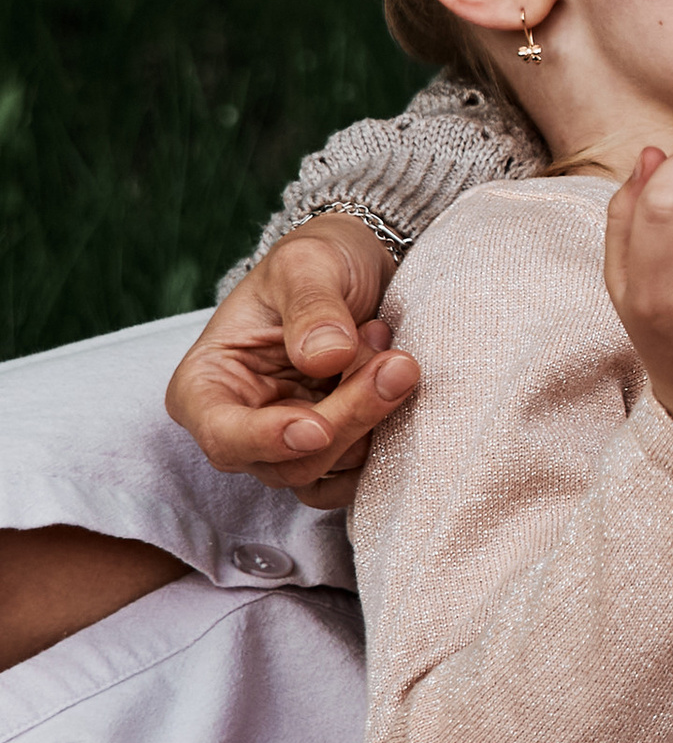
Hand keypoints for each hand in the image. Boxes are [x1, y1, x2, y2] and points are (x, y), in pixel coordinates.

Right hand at [165, 216, 415, 510]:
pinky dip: (383, 441)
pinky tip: (392, 384)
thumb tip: (325, 357)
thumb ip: (311, 306)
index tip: (319, 427)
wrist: (356, 270)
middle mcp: (237, 426)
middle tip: (396, 361)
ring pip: (327, 472)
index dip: (269, 440)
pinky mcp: (328, 454)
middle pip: (287, 461)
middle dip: (348, 416)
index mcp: (204, 385)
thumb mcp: (306, 263)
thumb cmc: (315, 263)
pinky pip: (354, 479)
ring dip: (372, 420)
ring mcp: (283, 447)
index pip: (223, 435)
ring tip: (386, 347)